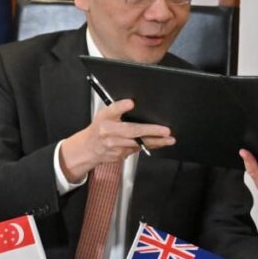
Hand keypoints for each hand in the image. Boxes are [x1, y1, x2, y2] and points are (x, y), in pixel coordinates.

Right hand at [59, 99, 174, 181]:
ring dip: (156, 141)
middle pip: (131, 131)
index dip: (121, 107)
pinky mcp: (120, 155)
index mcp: (104, 118)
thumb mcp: (104, 114)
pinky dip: (150, 146)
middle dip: (150, 131)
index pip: (112, 110)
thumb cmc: (99, 129)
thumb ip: (118, 109)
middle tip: (165, 130)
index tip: (131, 102)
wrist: (88, 149)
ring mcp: (115, 146)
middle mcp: (108, 132)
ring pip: (138, 143)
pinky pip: (138, 149)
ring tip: (169, 139)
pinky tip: (161, 143)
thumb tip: (133, 103)